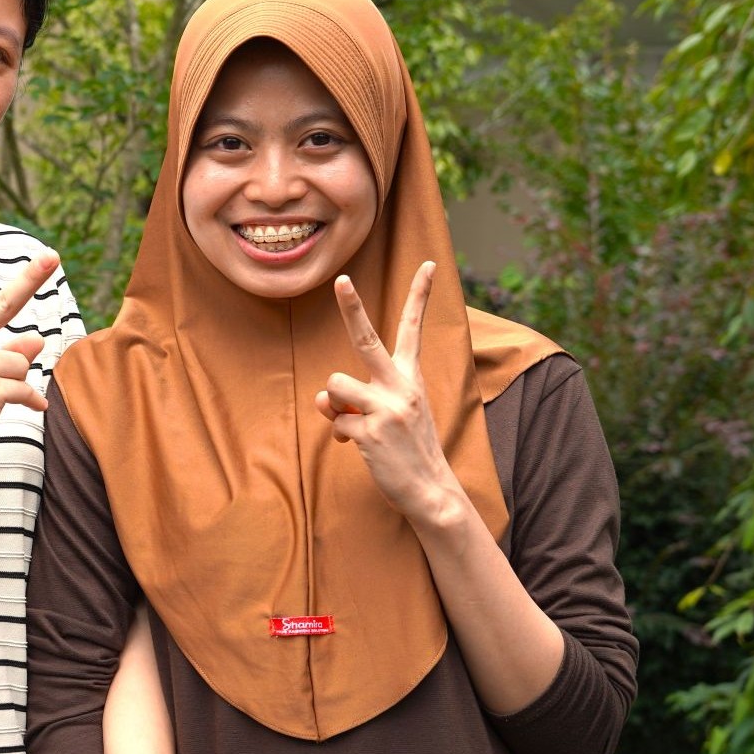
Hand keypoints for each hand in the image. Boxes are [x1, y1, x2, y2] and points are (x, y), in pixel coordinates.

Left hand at [312, 262, 465, 524]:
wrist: (430, 490)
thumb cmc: (406, 447)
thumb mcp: (388, 414)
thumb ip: (355, 398)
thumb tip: (324, 399)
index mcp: (411, 377)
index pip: (414, 329)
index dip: (420, 296)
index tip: (428, 263)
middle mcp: (400, 387)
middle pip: (367, 340)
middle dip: (352, 308)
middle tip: (340, 280)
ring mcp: (385, 408)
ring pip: (335, 387)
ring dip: (337, 406)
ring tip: (358, 424)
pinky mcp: (370, 431)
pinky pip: (336, 422)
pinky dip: (342, 435)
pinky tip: (362, 447)